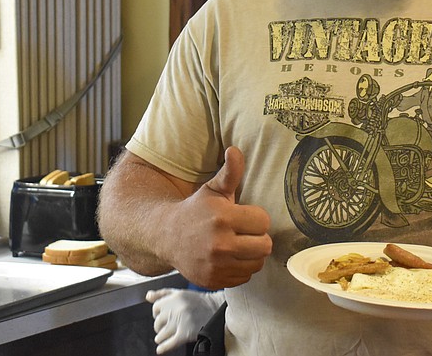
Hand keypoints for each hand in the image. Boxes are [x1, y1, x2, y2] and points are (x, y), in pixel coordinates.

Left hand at [145, 288, 225, 353]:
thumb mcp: (181, 293)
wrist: (216, 310)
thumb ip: (163, 293)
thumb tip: (148, 295)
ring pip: (160, 335)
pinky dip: (163, 348)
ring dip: (163, 337)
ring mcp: (180, 322)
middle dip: (161, 326)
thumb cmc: (198, 302)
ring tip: (170, 334)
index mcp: (175, 297)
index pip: (155, 308)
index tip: (164, 316)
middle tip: (170, 325)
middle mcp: (177, 308)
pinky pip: (168, 344)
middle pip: (157, 323)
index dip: (158, 313)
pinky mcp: (185, 334)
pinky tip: (161, 349)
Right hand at [170, 147, 271, 289]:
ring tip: (238, 244)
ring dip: (252, 254)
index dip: (256, 217)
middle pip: (265, 245)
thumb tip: (235, 150)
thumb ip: (230, 172)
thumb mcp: (213, 189)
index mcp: (222, 218)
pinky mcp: (214, 281)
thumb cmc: (196, 210)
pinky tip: (228, 257)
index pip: (264, 221)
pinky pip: (245, 277)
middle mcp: (220, 244)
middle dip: (258, 237)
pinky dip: (241, 268)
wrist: (166, 236)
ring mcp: (216, 266)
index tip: (244, 216)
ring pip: (257, 263)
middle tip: (244, 232)